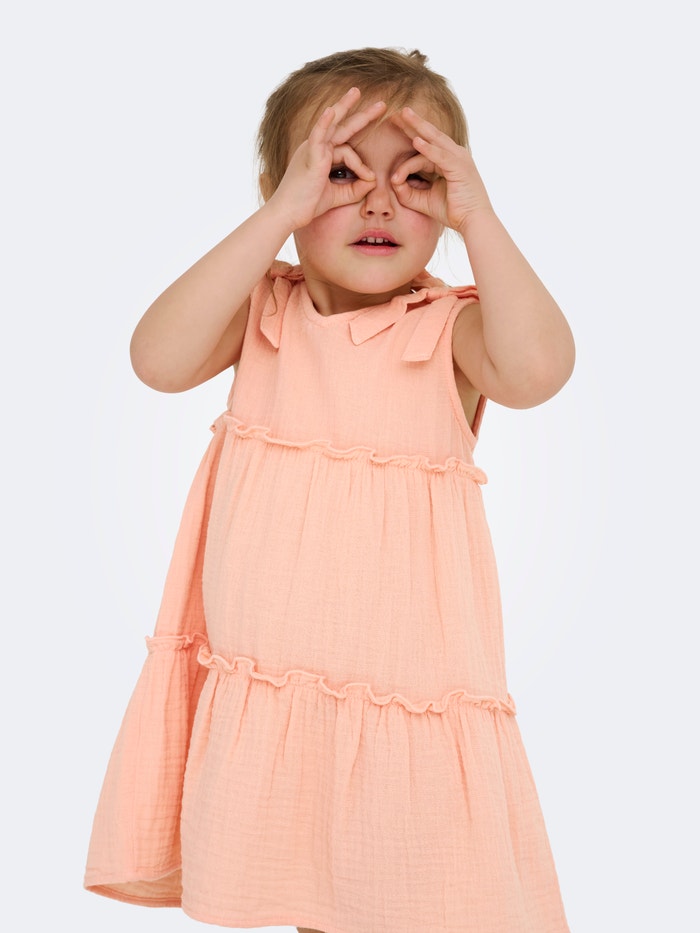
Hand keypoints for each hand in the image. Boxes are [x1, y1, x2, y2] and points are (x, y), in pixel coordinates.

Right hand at [268, 88, 386, 230]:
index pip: (347, 149)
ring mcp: (312, 149)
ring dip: (345, 106)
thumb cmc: (307, 204)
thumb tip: (374, 180)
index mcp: (321, 155)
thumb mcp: (337, 196)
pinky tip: (331, 111)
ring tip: (357, 92)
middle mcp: (316, 147)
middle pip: (342, 126)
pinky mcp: (310, 156)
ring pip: (333, 124)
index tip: (371, 178)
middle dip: (361, 115)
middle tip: (381, 104)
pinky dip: (324, 123)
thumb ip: (356, 189)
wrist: (288, 213)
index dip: (361, 164)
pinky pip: (318, 135)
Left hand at [390, 107, 492, 231]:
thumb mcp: (425, 200)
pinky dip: (428, 148)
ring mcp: (459, 158)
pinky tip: (416, 141)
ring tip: (404, 115)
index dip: (408, 143)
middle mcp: (455, 154)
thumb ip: (408, 190)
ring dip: (418, 126)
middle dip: (412, 123)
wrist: (474, 222)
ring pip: (435, 139)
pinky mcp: (459, 168)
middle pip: (430, 134)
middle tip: (396, 112)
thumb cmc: (453, 211)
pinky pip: (440, 155)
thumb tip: (392, 181)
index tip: (390, 146)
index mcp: (449, 160)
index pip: (425, 145)